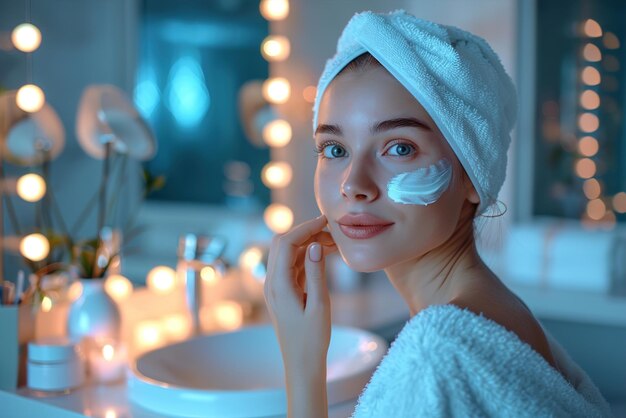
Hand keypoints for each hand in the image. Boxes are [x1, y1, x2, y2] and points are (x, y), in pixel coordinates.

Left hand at [264, 214, 337, 369]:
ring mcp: (275, 287)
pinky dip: (306, 257)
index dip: (305, 227)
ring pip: (288, 255)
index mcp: (278, 284)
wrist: (301, 364)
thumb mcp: (320, 305)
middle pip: (284, 244)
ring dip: (308, 244)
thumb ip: (316, 273)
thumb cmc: (311, 339)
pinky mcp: (282, 292)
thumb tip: (315, 245)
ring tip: (333, 242)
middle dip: (306, 232)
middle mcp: (271, 283)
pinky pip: (292, 267)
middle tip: (332, 231)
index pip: (286, 243)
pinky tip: (324, 255)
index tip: (325, 220)